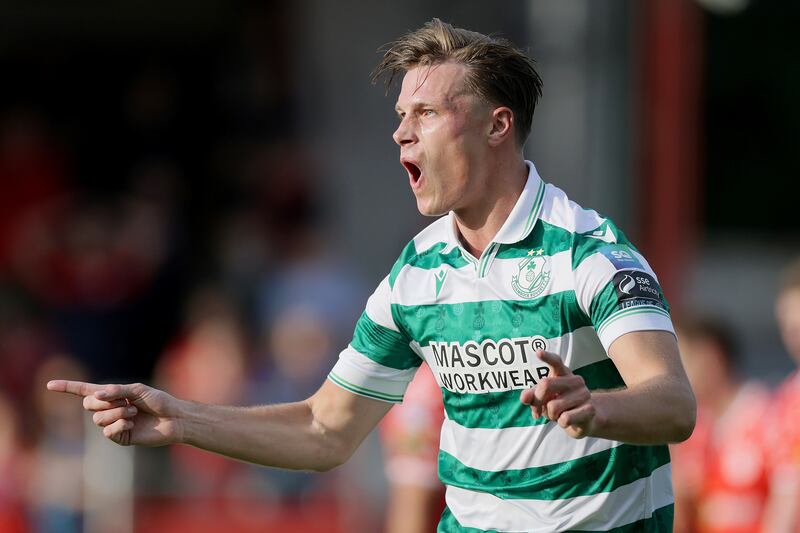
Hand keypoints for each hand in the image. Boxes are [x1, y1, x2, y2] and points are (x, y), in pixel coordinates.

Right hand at [46, 380, 183, 446]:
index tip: (49, 385)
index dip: (68, 387)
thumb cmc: (159, 401)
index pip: (85, 390)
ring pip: (97, 419)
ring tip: (133, 413)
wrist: (174, 418)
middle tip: (125, 401)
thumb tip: (94, 396)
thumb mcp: (138, 390)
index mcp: (112, 394)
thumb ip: (115, 391)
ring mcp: (113, 424)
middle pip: (88, 405)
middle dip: (104, 402)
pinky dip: (119, 425)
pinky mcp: (120, 437)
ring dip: (116, 413)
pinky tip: (132, 424)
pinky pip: (107, 432)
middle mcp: (109, 409)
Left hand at [520, 350, 596, 438]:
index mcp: (563, 373)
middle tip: (539, 410)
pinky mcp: (589, 409)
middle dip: (537, 400)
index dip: (547, 357)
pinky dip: (561, 423)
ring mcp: (584, 393)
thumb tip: (524, 397)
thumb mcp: (543, 400)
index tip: (538, 352)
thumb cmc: (560, 405)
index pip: (556, 362)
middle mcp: (575, 380)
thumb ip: (532, 396)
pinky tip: (567, 420)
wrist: (584, 420)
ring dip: (550, 415)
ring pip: (553, 406)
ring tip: (558, 415)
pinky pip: (565, 418)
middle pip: (545, 384)